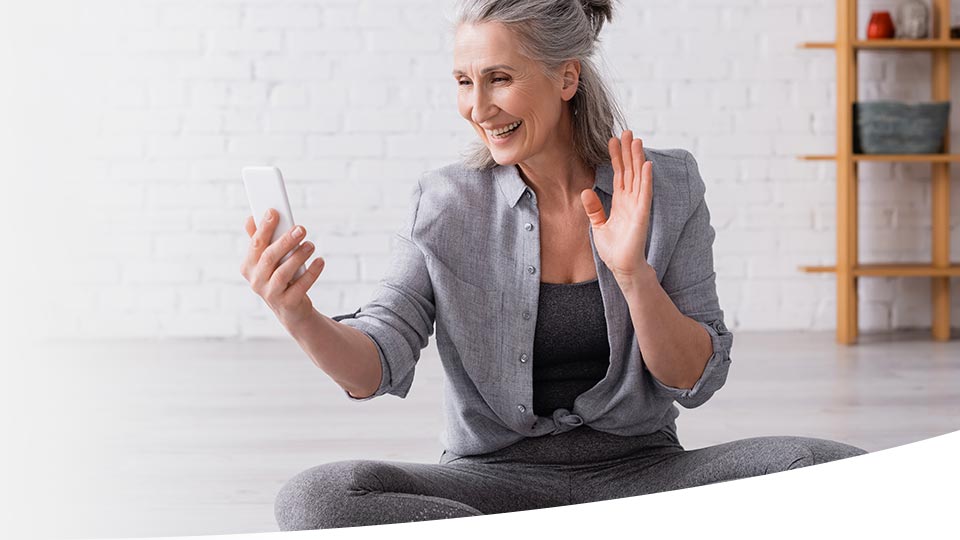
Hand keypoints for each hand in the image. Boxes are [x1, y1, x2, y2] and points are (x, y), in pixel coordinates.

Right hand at [240, 208, 325, 327]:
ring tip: (311, 245)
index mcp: (249, 266)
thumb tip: (250, 219)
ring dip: (298, 256)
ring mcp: (271, 294)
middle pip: (269, 257)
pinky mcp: (288, 304)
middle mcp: (256, 281)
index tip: (274, 211)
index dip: (264, 227)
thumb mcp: (267, 261)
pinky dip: (311, 273)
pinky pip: (301, 286)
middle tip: (301, 228)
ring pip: (283, 272)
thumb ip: (259, 241)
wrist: (291, 311)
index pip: (255, 244)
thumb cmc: (278, 279)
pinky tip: (320, 261)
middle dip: (285, 241)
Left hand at [579, 130, 653, 285]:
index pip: (619, 174)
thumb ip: (594, 209)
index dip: (616, 157)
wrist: (622, 267)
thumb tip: (585, 191)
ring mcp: (638, 206)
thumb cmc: (614, 249)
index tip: (612, 140)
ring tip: (636, 140)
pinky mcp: (642, 214)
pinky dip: (646, 179)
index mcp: (621, 202)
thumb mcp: (598, 226)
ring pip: (639, 177)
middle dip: (628, 151)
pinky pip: (645, 193)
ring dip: (638, 159)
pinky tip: (647, 164)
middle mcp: (631, 200)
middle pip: (630, 170)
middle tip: (627, 131)